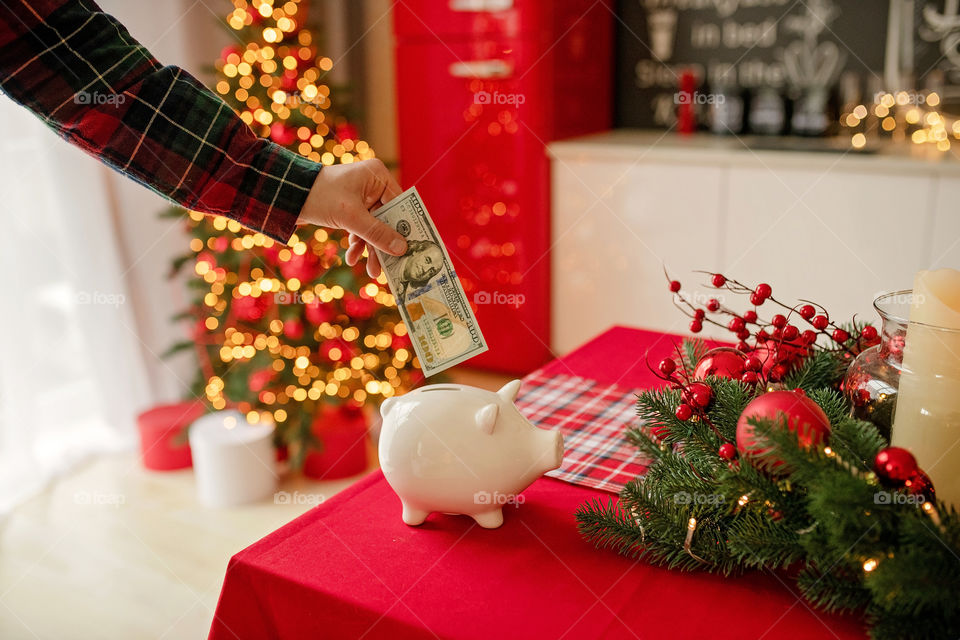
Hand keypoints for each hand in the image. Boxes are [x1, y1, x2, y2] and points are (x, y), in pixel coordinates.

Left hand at [297, 159, 406, 276]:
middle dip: (385, 245)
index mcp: (377, 176)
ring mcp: (362, 196)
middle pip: (388, 219)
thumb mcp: (350, 217)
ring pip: (375, 227)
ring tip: (371, 271)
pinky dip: (359, 243)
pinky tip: (352, 258)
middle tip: (390, 267)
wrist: (287, 196)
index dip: (405, 228)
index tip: (411, 249)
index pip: (400, 204)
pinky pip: (362, 228)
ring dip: (371, 249)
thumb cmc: (319, 196)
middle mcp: (372, 184)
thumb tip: (402, 249)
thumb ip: (377, 233)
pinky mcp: (352, 208)